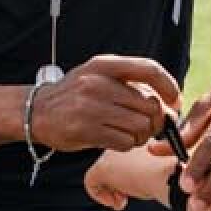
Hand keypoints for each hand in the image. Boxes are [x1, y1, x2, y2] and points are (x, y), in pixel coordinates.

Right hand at [31, 55, 182, 152]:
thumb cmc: (75, 95)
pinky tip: (115, 139)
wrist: (36, 112)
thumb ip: (129, 83)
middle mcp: (98, 83)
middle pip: (150, 106)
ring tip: (130, 133)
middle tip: (146, 125)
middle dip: (154, 121)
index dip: (169, 86)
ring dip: (141, 135)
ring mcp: (90, 107)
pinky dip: (127, 145)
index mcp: (104, 65)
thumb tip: (169, 104)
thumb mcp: (98, 76)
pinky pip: (125, 142)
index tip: (174, 100)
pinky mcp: (86, 131)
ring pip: (140, 127)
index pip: (149, 69)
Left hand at [84, 143, 178, 210]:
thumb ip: (147, 165)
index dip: (129, 175)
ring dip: (112, 191)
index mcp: (133, 140)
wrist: (170, 176)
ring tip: (124, 199)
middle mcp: (118, 144)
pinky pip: (90, 183)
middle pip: (111, 166)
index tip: (139, 184)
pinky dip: (100, 196)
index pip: (122, 159)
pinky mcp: (101, 168)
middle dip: (119, 184)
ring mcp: (109, 155)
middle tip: (130, 195)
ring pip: (101, 174)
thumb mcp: (160, 165)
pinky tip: (116, 202)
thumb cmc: (171, 173)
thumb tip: (140, 179)